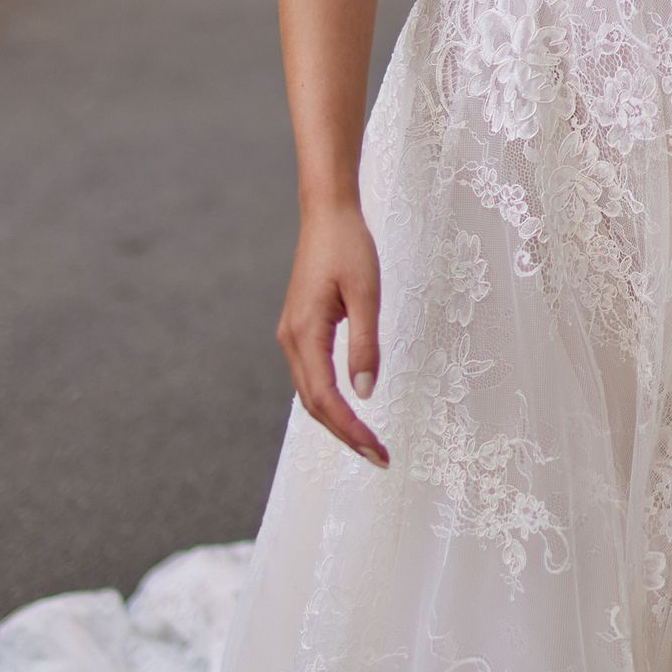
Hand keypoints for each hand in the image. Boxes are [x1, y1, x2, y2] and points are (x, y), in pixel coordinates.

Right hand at [276, 203, 388, 465]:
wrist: (327, 213)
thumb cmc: (349, 247)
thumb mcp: (367, 295)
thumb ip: (365, 344)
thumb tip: (365, 392)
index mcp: (305, 334)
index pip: (327, 400)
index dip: (352, 430)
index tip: (379, 452)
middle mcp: (291, 340)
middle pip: (315, 405)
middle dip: (346, 435)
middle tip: (380, 458)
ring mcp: (292, 335)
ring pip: (311, 394)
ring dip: (337, 421)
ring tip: (368, 442)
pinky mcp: (300, 329)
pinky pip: (312, 377)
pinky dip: (329, 400)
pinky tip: (350, 409)